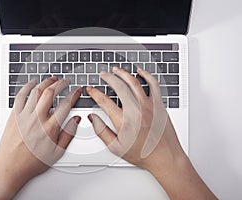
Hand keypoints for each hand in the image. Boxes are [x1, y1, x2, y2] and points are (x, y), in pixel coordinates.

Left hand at [0, 77, 81, 199]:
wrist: (10, 168)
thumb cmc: (32, 163)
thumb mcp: (57, 152)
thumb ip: (68, 134)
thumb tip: (76, 120)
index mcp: (50, 128)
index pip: (66, 104)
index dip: (74, 94)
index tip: (77, 90)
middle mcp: (37, 119)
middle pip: (51, 92)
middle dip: (61, 83)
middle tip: (65, 81)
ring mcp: (24, 116)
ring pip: (36, 91)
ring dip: (46, 82)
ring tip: (52, 79)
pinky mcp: (14, 115)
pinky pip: (20, 96)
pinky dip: (27, 87)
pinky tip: (32, 83)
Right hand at [87, 67, 216, 199]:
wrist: (165, 157)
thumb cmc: (143, 154)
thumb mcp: (116, 147)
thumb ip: (102, 131)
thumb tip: (93, 118)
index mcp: (123, 121)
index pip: (104, 101)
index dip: (94, 92)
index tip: (91, 89)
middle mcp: (136, 110)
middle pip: (118, 86)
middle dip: (108, 77)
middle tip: (103, 74)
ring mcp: (149, 105)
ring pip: (134, 82)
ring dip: (123, 73)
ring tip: (116, 70)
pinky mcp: (159, 104)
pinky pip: (153, 84)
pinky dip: (146, 75)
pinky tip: (140, 71)